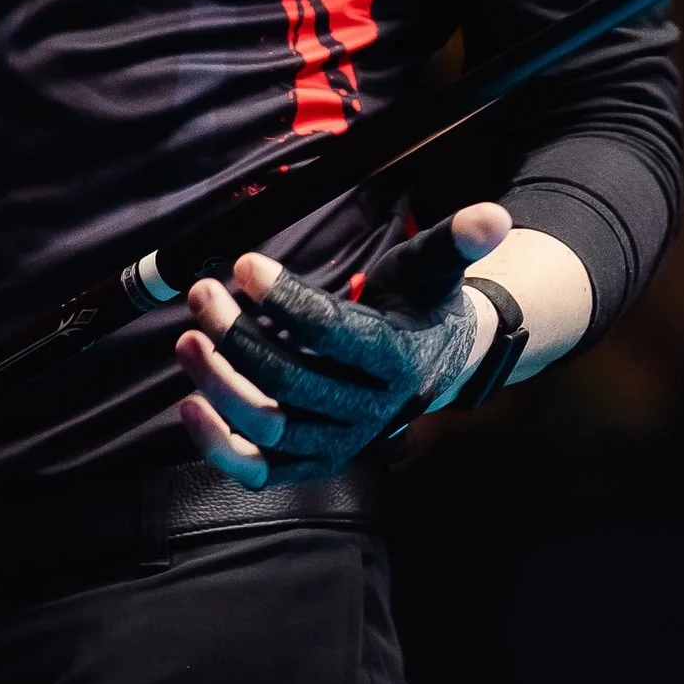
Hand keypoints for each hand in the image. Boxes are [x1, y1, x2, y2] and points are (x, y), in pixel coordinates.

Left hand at [176, 202, 512, 491]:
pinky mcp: (311, 463)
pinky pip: (260, 469)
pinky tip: (189, 405)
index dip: (284, 299)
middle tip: (203, 293)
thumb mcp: (434, 269)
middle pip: (291, 380)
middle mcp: (368, 412)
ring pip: (269, 426)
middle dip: (238, 335)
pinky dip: (220, 446)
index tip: (243, 264)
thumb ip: (454, 242)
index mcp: (395, 360)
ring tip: (189, 337)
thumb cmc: (418, 307)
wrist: (429, 367)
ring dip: (220, 384)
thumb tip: (494, 214)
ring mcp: (338, 444)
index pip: (332, 333)